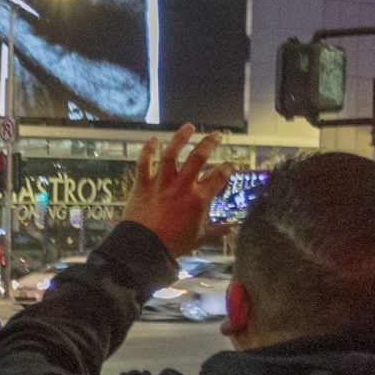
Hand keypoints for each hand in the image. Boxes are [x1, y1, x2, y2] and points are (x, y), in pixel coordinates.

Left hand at [121, 124, 228, 259]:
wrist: (144, 248)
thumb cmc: (173, 244)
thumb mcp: (198, 238)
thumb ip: (216, 231)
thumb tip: (231, 229)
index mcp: (198, 199)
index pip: (218, 177)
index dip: (227, 169)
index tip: (230, 164)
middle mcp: (182, 186)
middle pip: (199, 157)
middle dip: (210, 143)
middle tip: (216, 135)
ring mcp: (161, 183)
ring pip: (172, 154)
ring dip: (180, 138)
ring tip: (189, 127)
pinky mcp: (143, 185)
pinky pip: (144, 163)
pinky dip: (148, 150)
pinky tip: (153, 139)